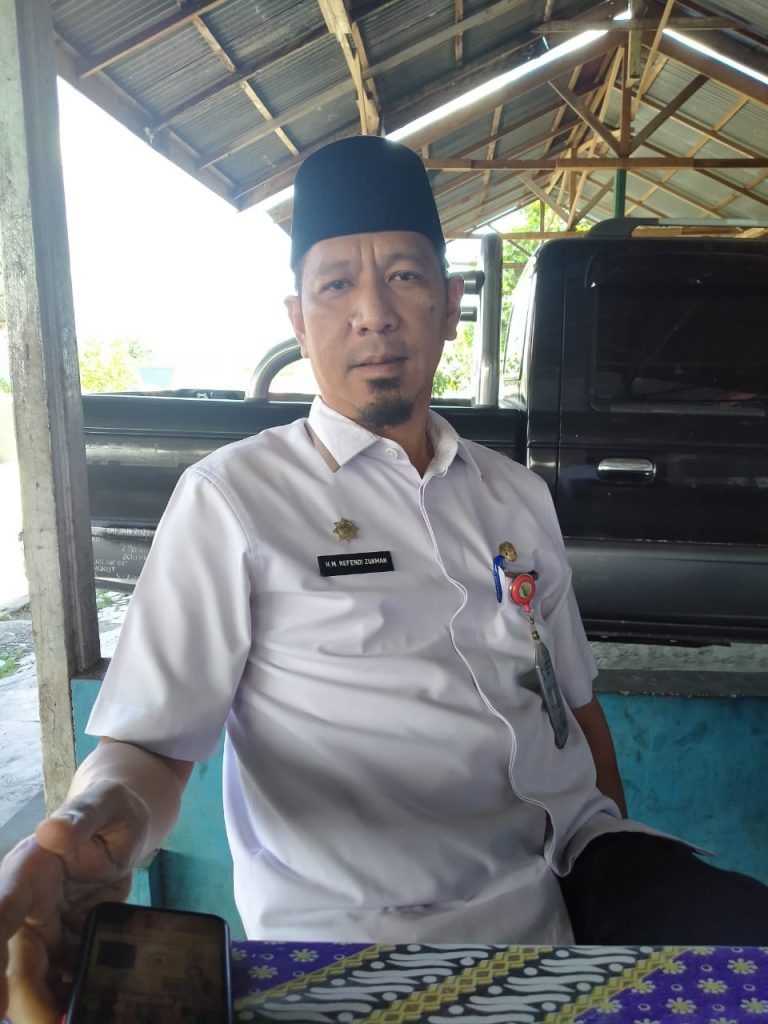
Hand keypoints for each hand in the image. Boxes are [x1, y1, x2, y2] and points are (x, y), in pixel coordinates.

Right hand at [0, 781, 149, 1021]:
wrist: (126, 821)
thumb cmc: (110, 807)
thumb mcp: (103, 804)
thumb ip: (82, 817)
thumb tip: (52, 830)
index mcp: (26, 870)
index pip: (0, 912)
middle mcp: (26, 905)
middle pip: (17, 961)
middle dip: (27, 1001)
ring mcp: (44, 926)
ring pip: (34, 977)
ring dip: (45, 1005)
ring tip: (73, 1019)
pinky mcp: (64, 940)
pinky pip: (62, 976)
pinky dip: (70, 994)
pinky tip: (87, 1006)